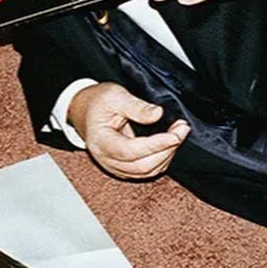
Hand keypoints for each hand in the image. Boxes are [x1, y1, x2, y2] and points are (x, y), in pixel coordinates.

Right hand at [67, 83, 189, 179]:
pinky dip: (160, 160)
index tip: (175, 134)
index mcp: (101, 141)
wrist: (84, 109)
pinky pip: (145, 171)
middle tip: (181, 129)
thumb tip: (158, 114)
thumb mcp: (115, 96)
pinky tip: (168, 144)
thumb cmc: (97, 102)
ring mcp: (114, 166)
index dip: (155, 145)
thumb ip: (136, 106)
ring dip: (166, 155)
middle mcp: (106, 159)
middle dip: (166, 150)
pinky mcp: (123, 167)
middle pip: (142, 166)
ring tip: (178, 134)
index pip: (131, 151)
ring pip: (146, 171)